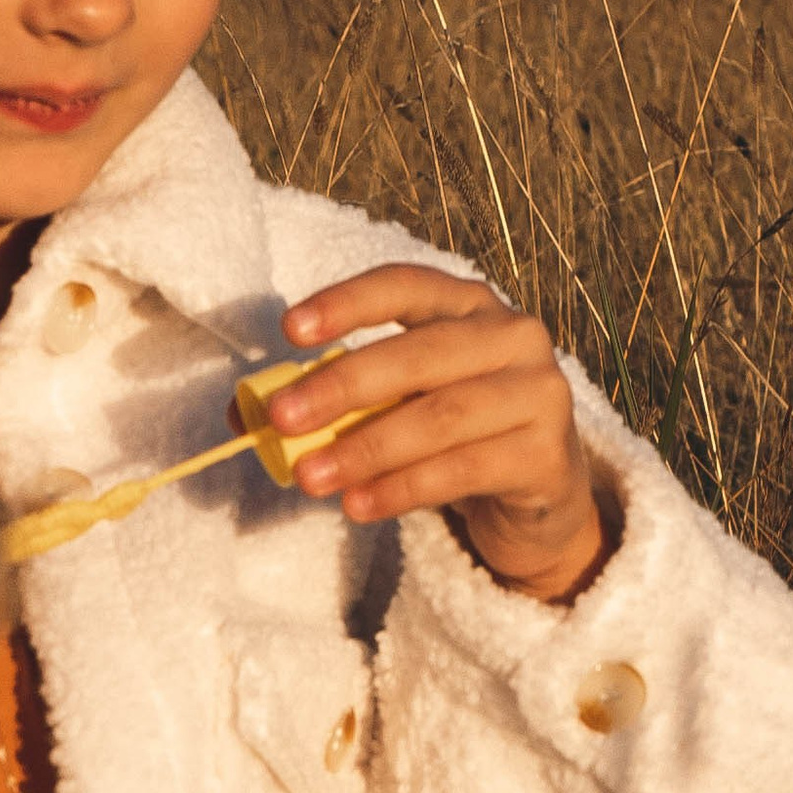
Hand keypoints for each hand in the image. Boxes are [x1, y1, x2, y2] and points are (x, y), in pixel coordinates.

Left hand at [276, 269, 612, 600]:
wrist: (540, 502)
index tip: (290, 330)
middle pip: (421, 354)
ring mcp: (540, 394)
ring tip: (310, 478)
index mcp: (470, 307)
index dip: (348, 304)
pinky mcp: (547, 455)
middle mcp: (514, 337)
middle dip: (343, 387)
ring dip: (366, 448)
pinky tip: (358, 506)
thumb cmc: (455, 439)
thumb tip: (245, 414)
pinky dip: (403, 489)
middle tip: (282, 420)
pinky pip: (463, 469)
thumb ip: (334, 402)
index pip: (406, 286)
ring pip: (441, 417)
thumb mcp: (396, 408)